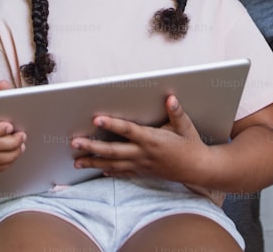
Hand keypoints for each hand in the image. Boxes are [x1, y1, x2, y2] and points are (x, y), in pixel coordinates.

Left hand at [70, 95, 209, 183]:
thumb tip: (170, 98)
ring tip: (77, 161)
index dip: (112, 124)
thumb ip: (176, 112)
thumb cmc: (190, 145)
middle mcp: (143, 154)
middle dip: (92, 147)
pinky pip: (123, 173)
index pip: (128, 130)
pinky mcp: (143, 173)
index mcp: (152, 139)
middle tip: (74, 142)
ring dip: (94, 162)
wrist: (197, 169)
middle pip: (113, 151)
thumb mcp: (185, 126)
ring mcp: (141, 165)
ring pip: (113, 164)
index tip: (96, 119)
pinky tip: (99, 170)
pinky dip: (109, 171)